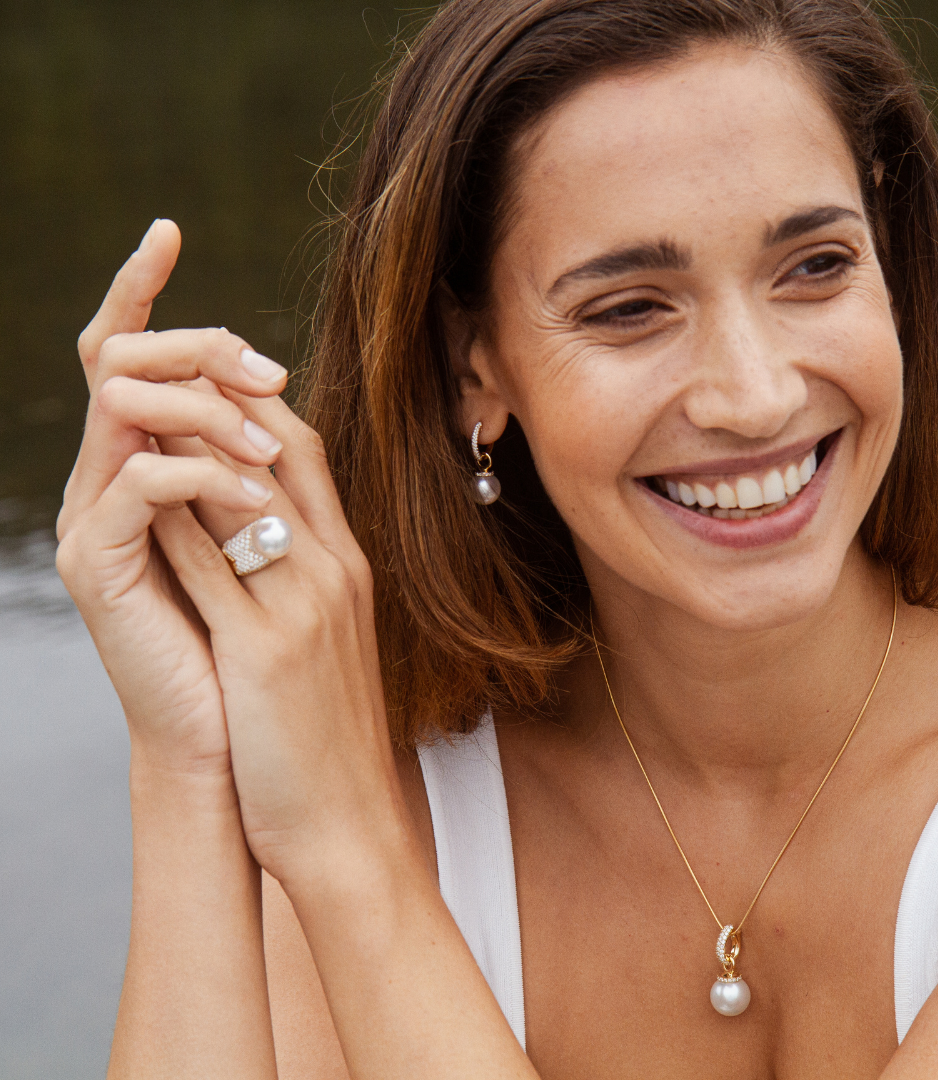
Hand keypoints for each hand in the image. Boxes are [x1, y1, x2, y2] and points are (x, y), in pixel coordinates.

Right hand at [56, 220, 288, 777]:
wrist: (231, 734)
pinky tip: (254, 494)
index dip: (142, 291)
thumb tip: (266, 396)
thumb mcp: (258, 534)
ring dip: (208, 412)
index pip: (131, 358)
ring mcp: (93, 520)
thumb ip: (247, 465)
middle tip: (265, 368)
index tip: (165, 225)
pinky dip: (201, 477)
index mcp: (143, 465)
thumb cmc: (251, 637)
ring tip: (271, 448)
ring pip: (124, 413)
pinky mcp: (96, 566)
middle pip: (119, 364)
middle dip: (196, 347)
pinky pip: (137, 487)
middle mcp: (106, 480)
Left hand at [58, 220, 403, 884]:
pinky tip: (127, 485)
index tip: (199, 372)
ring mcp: (305, 605)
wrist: (349, 820)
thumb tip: (246, 520)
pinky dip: (167, 511)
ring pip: (240, 488)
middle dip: (214, 391)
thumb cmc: (330, 733)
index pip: (304, 453)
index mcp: (349, 565)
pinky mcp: (267, 648)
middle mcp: (335, 570)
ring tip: (124, 399)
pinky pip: (209, 560)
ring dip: (179, 435)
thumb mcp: (326, 639)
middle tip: (156, 356)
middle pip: (277, 446)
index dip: (249, 398)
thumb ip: (299, 573)